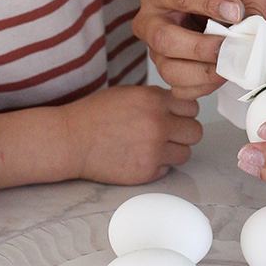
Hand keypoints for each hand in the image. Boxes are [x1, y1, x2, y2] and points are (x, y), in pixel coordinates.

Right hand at [65, 86, 201, 184]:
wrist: (71, 140)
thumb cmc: (94, 115)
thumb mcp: (128, 93)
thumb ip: (156, 99)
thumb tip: (179, 107)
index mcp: (154, 100)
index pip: (192, 107)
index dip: (183, 113)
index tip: (174, 116)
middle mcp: (158, 124)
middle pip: (195, 131)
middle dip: (183, 132)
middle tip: (168, 134)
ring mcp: (154, 150)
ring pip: (186, 153)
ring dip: (173, 151)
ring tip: (153, 147)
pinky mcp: (147, 172)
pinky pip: (167, 169)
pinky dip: (158, 165)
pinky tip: (139, 157)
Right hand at [133, 0, 243, 98]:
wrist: (209, 11)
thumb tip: (246, 18)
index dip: (210, 3)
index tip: (237, 12)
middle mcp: (149, 22)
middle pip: (164, 39)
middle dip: (201, 47)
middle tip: (230, 46)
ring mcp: (154, 51)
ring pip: (170, 69)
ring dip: (205, 72)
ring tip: (230, 65)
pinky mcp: (166, 72)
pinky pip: (180, 89)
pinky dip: (205, 86)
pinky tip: (222, 75)